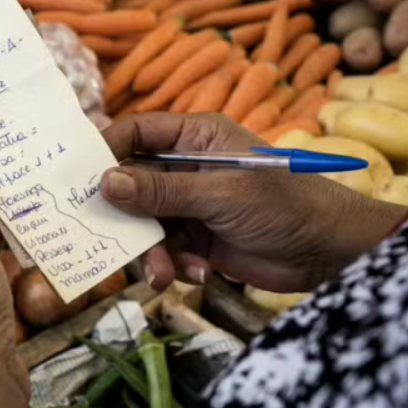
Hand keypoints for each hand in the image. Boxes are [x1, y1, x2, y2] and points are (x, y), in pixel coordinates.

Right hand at [100, 112, 407, 292]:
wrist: (329, 253)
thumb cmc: (283, 205)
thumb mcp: (219, 194)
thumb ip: (161, 191)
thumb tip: (104, 183)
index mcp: (194, 137)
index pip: (137, 132)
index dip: (107, 149)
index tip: (79, 176)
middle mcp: (185, 166)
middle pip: (132, 181)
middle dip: (123, 213)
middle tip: (101, 234)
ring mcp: (189, 203)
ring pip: (144, 222)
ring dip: (150, 250)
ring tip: (162, 273)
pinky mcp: (195, 238)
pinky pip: (164, 249)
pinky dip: (173, 264)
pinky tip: (195, 275)